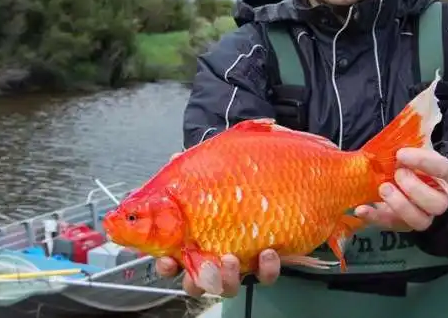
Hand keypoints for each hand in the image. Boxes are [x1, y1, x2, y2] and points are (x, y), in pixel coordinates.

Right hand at [160, 152, 281, 295]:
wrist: (281, 181)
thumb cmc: (235, 182)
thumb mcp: (212, 172)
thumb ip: (192, 171)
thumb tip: (174, 160)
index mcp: (194, 239)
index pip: (171, 260)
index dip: (166, 265)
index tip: (168, 260)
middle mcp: (214, 255)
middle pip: (197, 282)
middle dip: (199, 280)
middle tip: (207, 265)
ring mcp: (239, 262)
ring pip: (228, 286)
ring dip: (228, 279)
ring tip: (232, 259)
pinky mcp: (264, 262)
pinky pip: (264, 276)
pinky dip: (266, 269)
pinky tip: (268, 252)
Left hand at [354, 147, 447, 231]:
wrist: (398, 178)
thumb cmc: (409, 163)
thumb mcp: (412, 151)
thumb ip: (406, 148)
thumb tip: (391, 144)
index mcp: (445, 177)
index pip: (443, 170)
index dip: (424, 162)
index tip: (401, 154)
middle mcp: (439, 200)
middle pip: (437, 203)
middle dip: (415, 189)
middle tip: (397, 174)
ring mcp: (422, 216)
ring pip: (419, 221)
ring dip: (400, 205)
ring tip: (383, 188)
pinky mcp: (401, 224)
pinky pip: (391, 224)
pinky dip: (375, 218)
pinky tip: (361, 209)